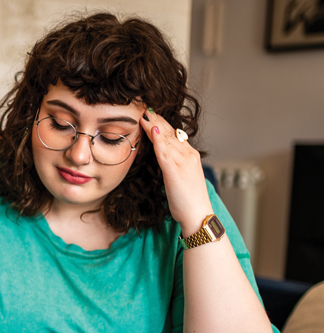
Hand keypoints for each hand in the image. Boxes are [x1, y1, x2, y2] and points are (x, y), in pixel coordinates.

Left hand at [140, 111, 212, 236]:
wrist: (198, 214)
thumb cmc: (188, 200)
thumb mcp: (180, 178)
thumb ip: (173, 165)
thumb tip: (162, 158)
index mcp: (190, 156)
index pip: (174, 135)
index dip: (162, 124)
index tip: (151, 115)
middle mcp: (188, 155)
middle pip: (170, 132)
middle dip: (157, 119)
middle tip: (144, 108)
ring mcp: (182, 162)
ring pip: (166, 138)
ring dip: (154, 124)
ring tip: (143, 114)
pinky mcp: (175, 171)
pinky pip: (164, 152)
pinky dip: (158, 139)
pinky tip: (151, 129)